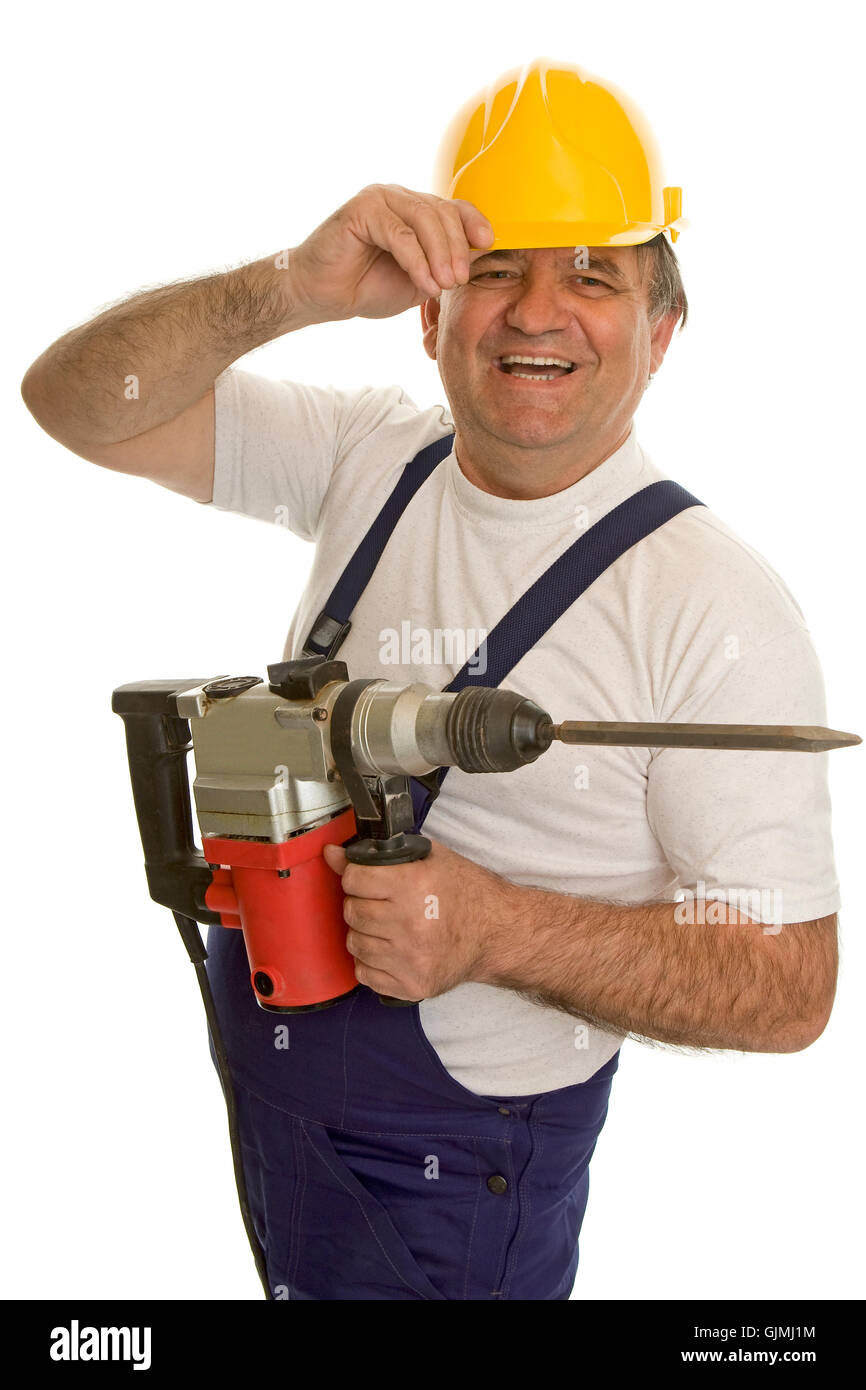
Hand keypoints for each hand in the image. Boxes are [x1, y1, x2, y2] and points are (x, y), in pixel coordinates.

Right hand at [286, 183, 493, 322]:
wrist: (322, 295)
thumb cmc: (366, 286)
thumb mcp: (419, 279)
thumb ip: (444, 267)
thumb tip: (482, 262)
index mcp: (414, 210)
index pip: (453, 207)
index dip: (473, 223)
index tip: (488, 244)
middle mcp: (398, 198)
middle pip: (442, 212)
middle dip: (457, 248)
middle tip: (459, 280)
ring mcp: (379, 199)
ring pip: (423, 219)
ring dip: (439, 254)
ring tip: (443, 283)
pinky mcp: (360, 209)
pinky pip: (399, 232)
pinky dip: (416, 259)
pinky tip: (423, 282)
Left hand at [321, 836, 513, 999]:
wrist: (497, 934)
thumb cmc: (465, 892)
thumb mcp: (428, 860)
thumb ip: (377, 856)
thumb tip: (331, 854)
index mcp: (414, 886)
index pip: (353, 879)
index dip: (358, 877)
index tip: (369, 880)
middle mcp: (411, 924)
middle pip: (352, 912)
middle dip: (362, 904)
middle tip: (384, 904)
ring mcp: (411, 959)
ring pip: (354, 944)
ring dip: (366, 934)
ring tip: (391, 927)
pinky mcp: (412, 986)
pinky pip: (364, 974)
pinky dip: (372, 962)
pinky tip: (393, 950)